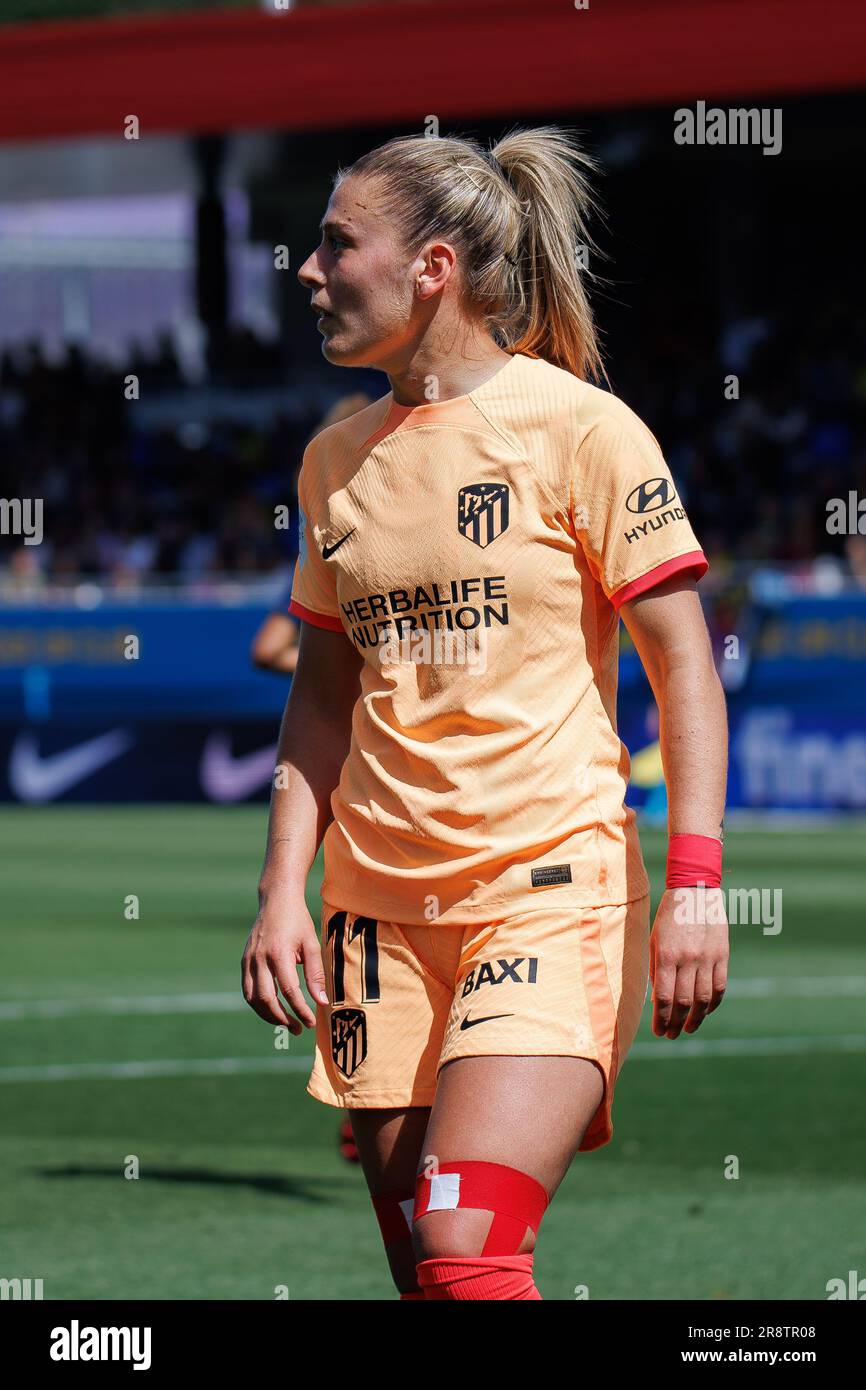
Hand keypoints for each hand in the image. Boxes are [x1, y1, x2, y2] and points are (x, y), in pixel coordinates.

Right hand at [241, 894, 327, 1035]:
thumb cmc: (298, 920)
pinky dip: (259, 1003)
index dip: (300, 1010)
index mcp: (279, 953)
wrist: (276, 899)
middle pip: (267, 1000)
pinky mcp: (244, 961)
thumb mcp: (312, 944)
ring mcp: (248, 960)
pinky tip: (273, 1008)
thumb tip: (322, 1001)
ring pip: (252, 998)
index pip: (289, 991)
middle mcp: (259, 959)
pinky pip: (248, 989)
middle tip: (299, 1028)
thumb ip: (316, 974)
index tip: (311, 1023)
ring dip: (268, 1015)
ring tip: (286, 1022)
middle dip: (282, 1019)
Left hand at [649, 886, 727, 1037]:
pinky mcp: (722, 956)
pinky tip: (704, 1011)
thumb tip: (658, 1002)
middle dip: (676, 1023)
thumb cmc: (669, 918)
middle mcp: (688, 959)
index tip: (659, 1031)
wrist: (695, 892)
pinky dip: (712, 1004)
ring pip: (704, 999)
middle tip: (671, 1034)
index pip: (664, 998)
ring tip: (688, 1028)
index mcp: (666, 955)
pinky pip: (720, 987)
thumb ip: (657, 971)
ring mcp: (707, 958)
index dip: (662, 1019)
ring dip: (696, 1019)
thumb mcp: (655, 941)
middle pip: (684, 1002)